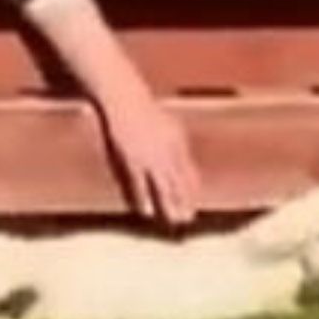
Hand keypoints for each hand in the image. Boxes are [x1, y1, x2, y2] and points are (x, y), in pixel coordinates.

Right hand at [101, 97, 200, 226]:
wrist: (124, 98)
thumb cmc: (142, 108)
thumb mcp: (166, 123)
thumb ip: (174, 142)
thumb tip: (181, 158)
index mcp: (177, 143)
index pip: (189, 173)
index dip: (192, 191)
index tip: (194, 205)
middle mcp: (168, 153)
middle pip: (179, 184)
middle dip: (184, 203)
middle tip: (187, 219)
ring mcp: (150, 158)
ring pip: (163, 188)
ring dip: (169, 206)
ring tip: (173, 220)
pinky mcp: (132, 160)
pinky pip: (138, 185)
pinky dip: (142, 200)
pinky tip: (145, 211)